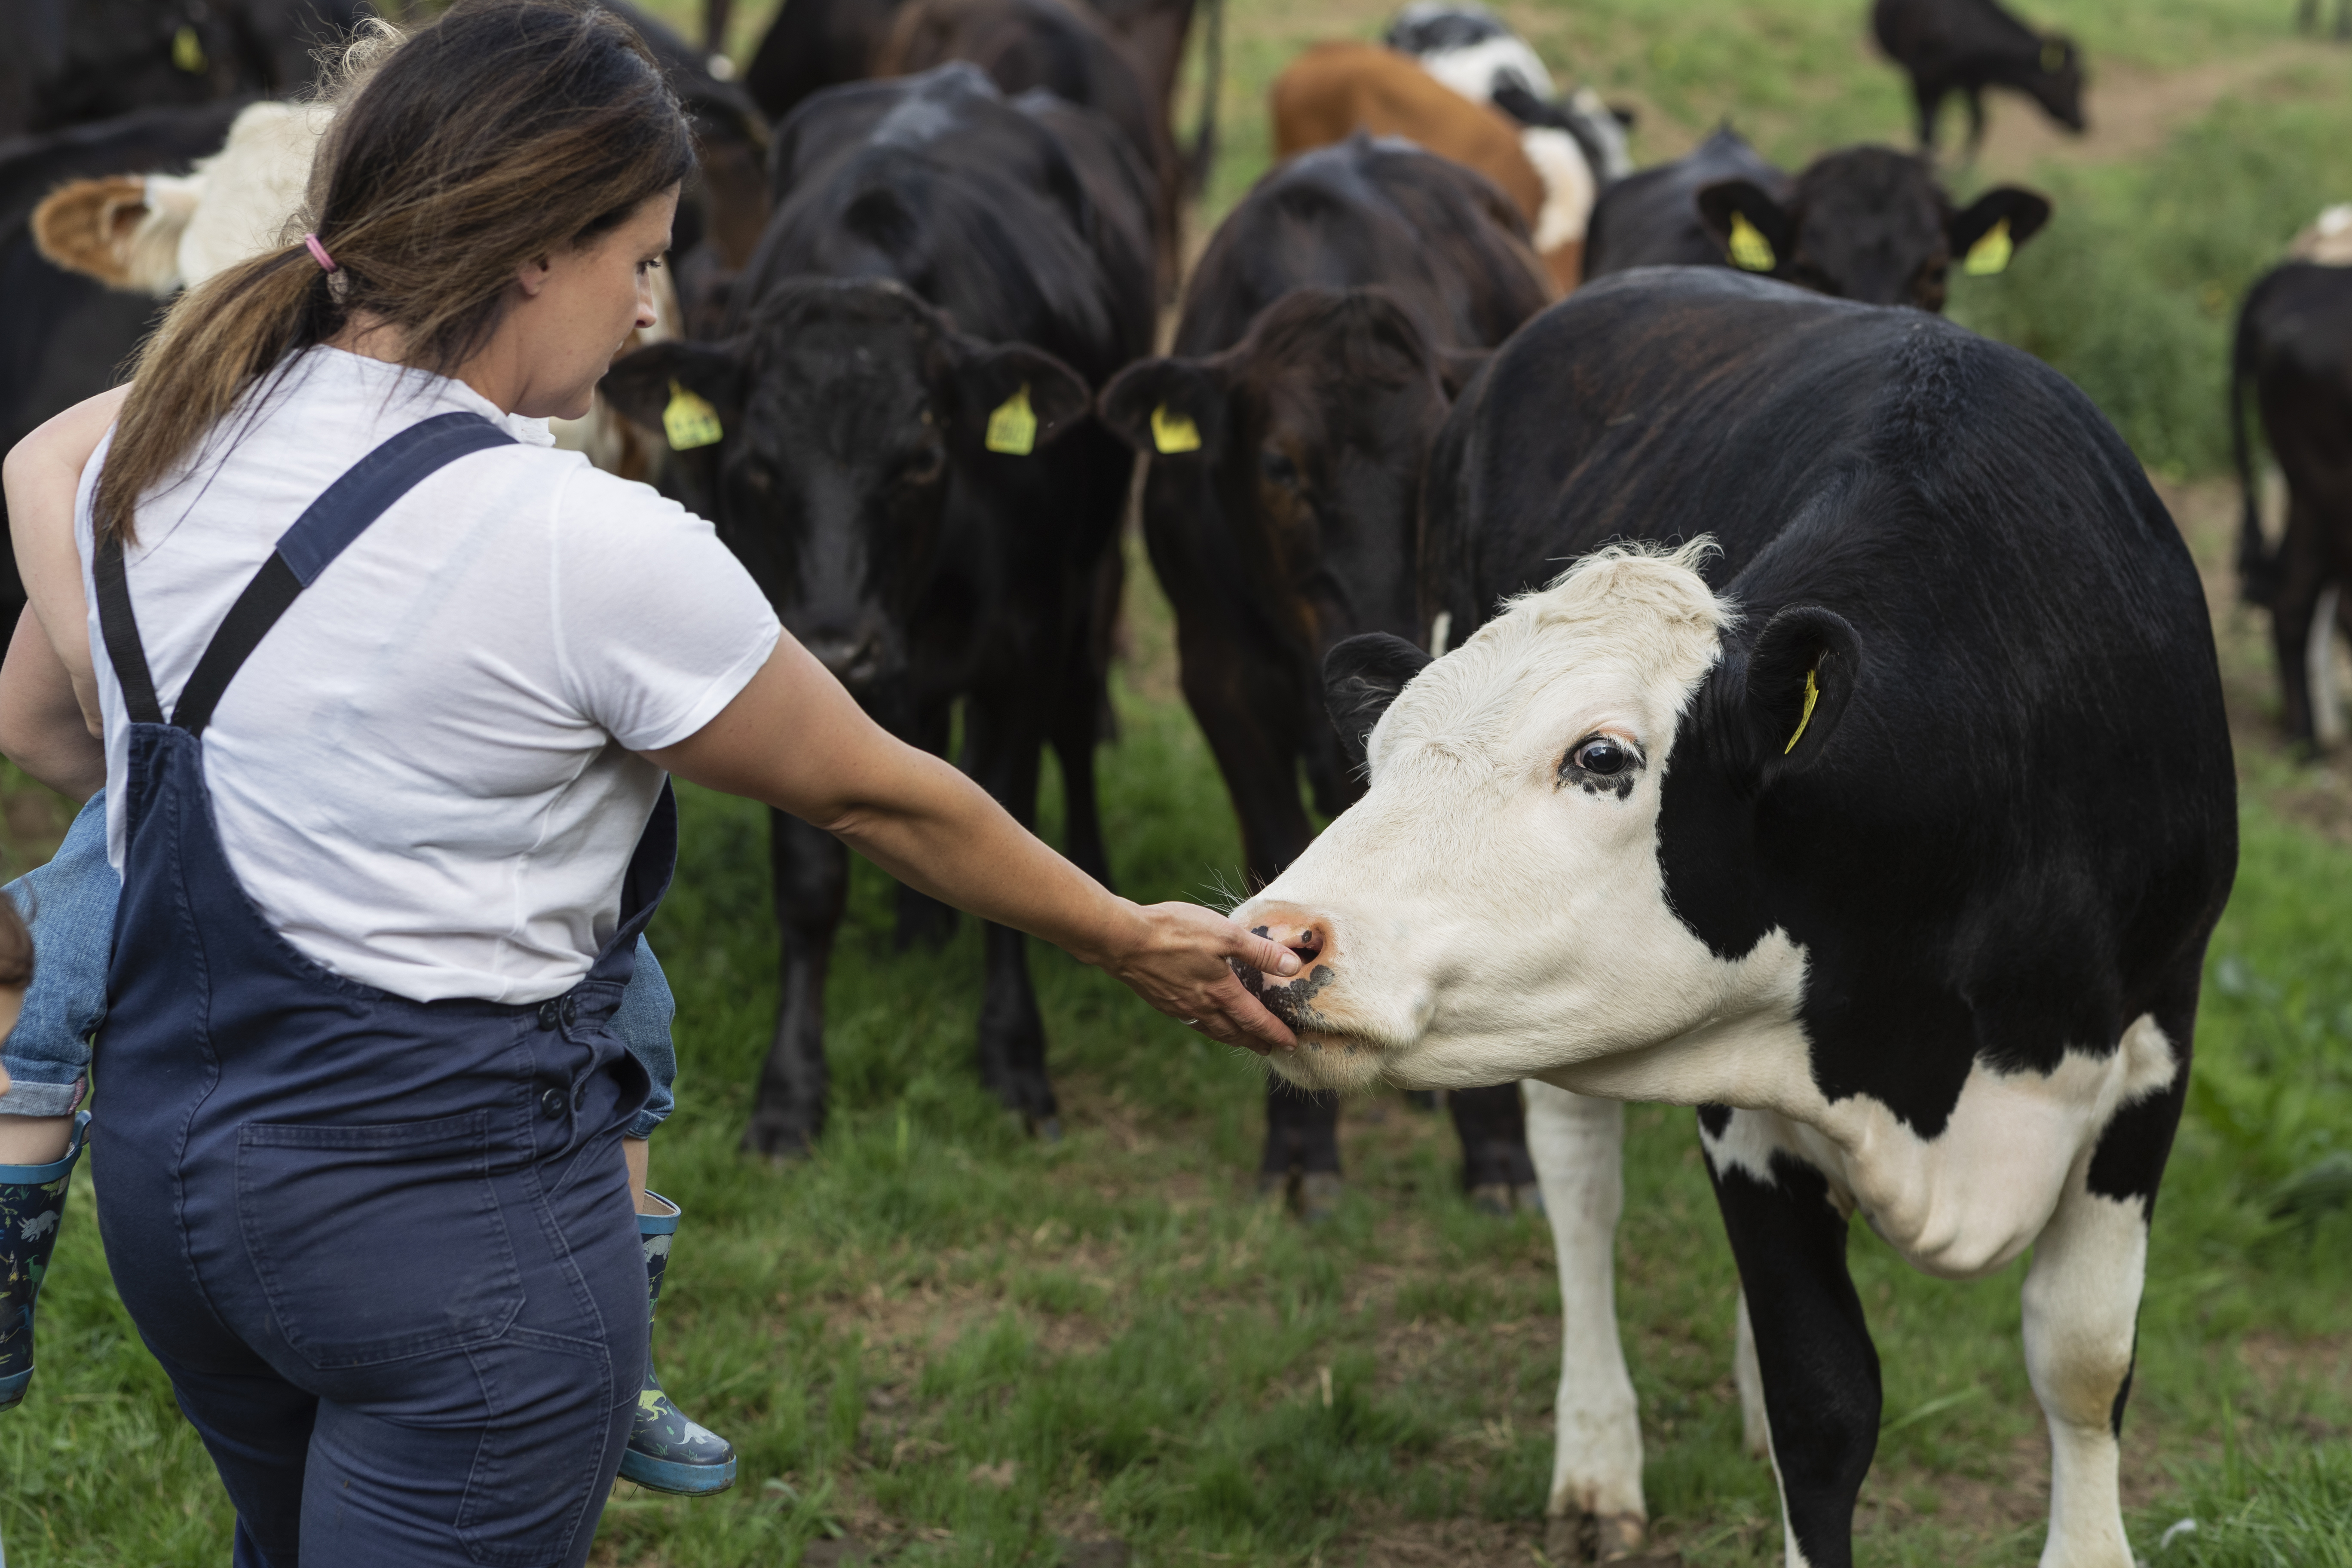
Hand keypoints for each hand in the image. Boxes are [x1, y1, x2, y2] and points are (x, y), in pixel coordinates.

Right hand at [1099, 901, 1301, 1054]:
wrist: (1123, 940)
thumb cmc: (1174, 932)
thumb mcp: (1225, 934)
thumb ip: (1260, 952)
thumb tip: (1293, 967)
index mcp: (1221, 992)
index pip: (1255, 1019)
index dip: (1274, 1032)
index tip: (1291, 1043)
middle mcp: (1201, 1006)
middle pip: (1234, 1031)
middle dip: (1254, 1041)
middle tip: (1270, 1048)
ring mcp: (1179, 1006)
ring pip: (1212, 1029)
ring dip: (1231, 1037)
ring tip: (1240, 1039)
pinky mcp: (1161, 1000)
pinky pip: (1192, 1022)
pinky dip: (1207, 1026)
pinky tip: (1203, 1019)